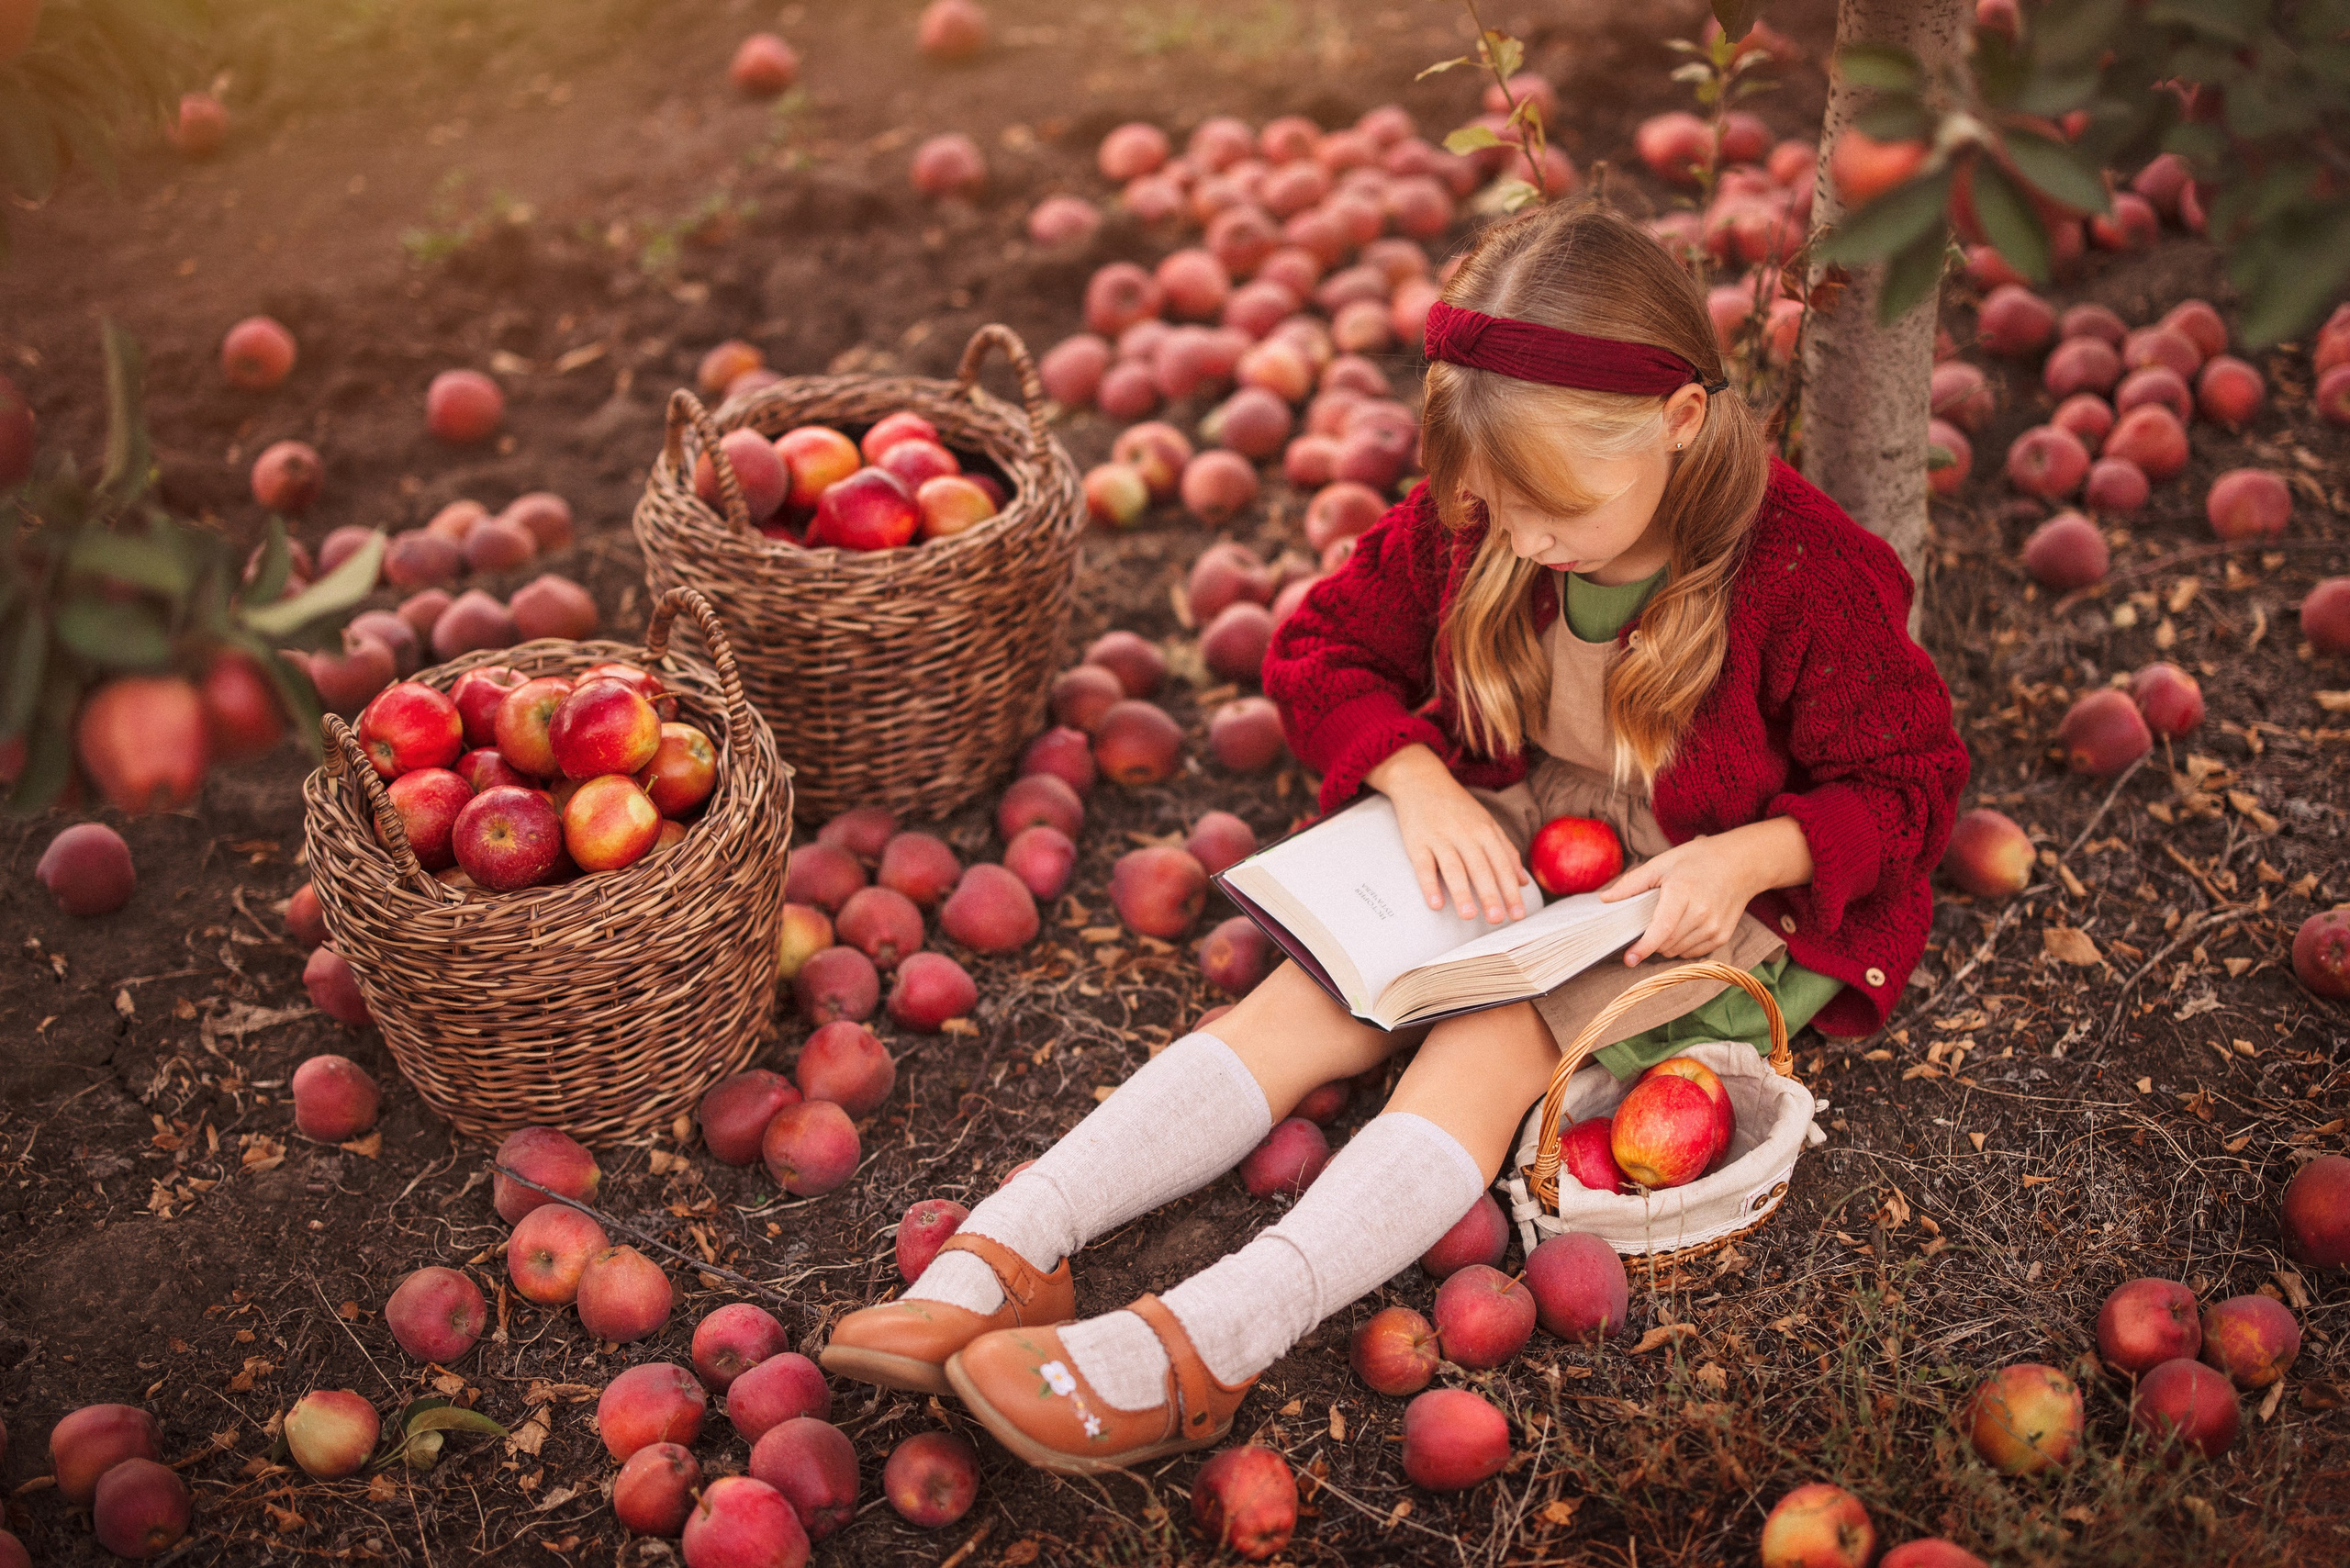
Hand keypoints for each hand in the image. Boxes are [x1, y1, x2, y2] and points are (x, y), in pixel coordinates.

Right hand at [1365, 745, 1530, 923]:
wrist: (1420, 779)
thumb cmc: (1456, 806)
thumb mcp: (1486, 822)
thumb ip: (1506, 851)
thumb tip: (1523, 881)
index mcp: (1485, 830)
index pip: (1502, 864)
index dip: (1510, 890)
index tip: (1518, 914)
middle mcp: (1465, 833)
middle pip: (1480, 868)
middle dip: (1490, 894)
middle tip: (1497, 920)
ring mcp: (1440, 837)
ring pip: (1454, 868)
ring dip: (1462, 893)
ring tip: (1469, 916)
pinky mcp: (1417, 841)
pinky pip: (1424, 866)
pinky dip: (1429, 885)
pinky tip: (1436, 904)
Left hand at [1598, 819, 1812, 964]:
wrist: (1742, 863)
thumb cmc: (1699, 860)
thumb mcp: (1663, 863)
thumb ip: (1633, 883)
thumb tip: (1605, 898)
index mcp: (1683, 893)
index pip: (1661, 929)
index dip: (1643, 947)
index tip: (1629, 959)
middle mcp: (1702, 914)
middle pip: (1665, 944)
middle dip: (1650, 940)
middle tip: (1648, 922)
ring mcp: (1714, 928)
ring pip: (1677, 951)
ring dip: (1665, 944)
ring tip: (1670, 920)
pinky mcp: (1722, 936)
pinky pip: (1692, 953)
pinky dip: (1681, 945)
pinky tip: (1684, 926)